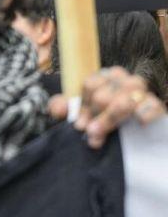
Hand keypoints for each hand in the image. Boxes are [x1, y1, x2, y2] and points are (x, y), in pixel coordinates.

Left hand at [48, 66, 166, 148]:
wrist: (138, 138)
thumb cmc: (104, 121)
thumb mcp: (82, 114)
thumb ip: (64, 108)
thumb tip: (58, 108)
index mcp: (107, 77)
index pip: (91, 84)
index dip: (83, 106)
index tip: (80, 125)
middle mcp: (125, 81)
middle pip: (105, 94)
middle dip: (95, 117)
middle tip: (90, 134)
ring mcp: (143, 93)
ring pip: (125, 100)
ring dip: (110, 119)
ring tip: (100, 136)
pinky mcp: (158, 106)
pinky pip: (152, 105)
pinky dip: (144, 113)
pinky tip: (139, 124)